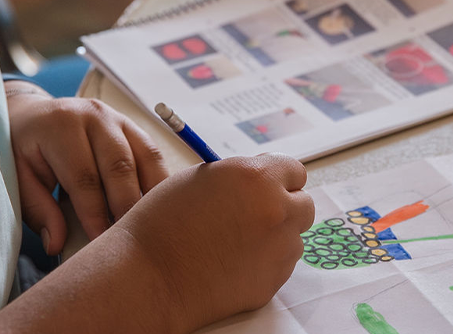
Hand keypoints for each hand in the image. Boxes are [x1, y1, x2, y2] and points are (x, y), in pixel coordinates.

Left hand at [5, 81, 167, 254]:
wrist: (34, 115)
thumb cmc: (24, 151)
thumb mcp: (19, 178)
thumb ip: (38, 209)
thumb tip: (57, 244)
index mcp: (61, 125)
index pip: (84, 176)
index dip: (95, 212)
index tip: (101, 241)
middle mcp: (95, 116)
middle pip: (121, 165)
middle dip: (127, 206)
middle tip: (131, 239)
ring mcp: (120, 118)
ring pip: (147, 157)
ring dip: (152, 194)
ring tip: (150, 224)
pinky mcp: (135, 127)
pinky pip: (155, 155)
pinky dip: (160, 182)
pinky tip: (158, 206)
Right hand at [115, 153, 314, 331]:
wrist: (147, 276)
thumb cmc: (164, 222)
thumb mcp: (202, 178)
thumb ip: (242, 175)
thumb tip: (266, 178)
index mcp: (258, 177)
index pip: (295, 170)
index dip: (279, 178)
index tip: (267, 186)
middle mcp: (276, 210)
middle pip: (304, 204)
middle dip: (285, 206)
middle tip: (254, 214)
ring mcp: (279, 249)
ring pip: (293, 237)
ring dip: (275, 236)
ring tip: (234, 242)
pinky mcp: (273, 281)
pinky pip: (280, 265)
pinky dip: (264, 262)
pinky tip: (232, 262)